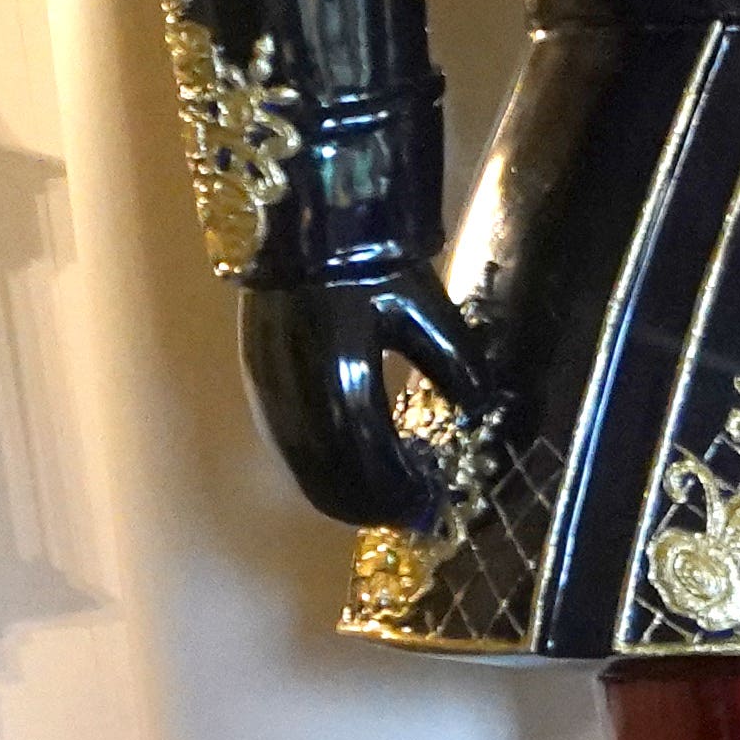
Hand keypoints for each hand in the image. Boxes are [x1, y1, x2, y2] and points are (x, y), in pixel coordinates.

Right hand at [240, 269, 470, 529]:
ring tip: (391, 495)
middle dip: (374, 506)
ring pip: (305, 472)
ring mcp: (270, 396)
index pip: (371, 462)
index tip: (432, 504)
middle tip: (415, 512)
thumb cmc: (372, 267)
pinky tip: (357, 466)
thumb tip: (480, 413)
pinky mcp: (259, 388)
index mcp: (341, 380)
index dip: (400, 492)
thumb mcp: (427, 312)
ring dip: (347, 493)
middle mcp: (296, 399)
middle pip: (332, 482)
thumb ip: (456, 366)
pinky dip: (324, 472)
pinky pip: (290, 451)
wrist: (304, 227)